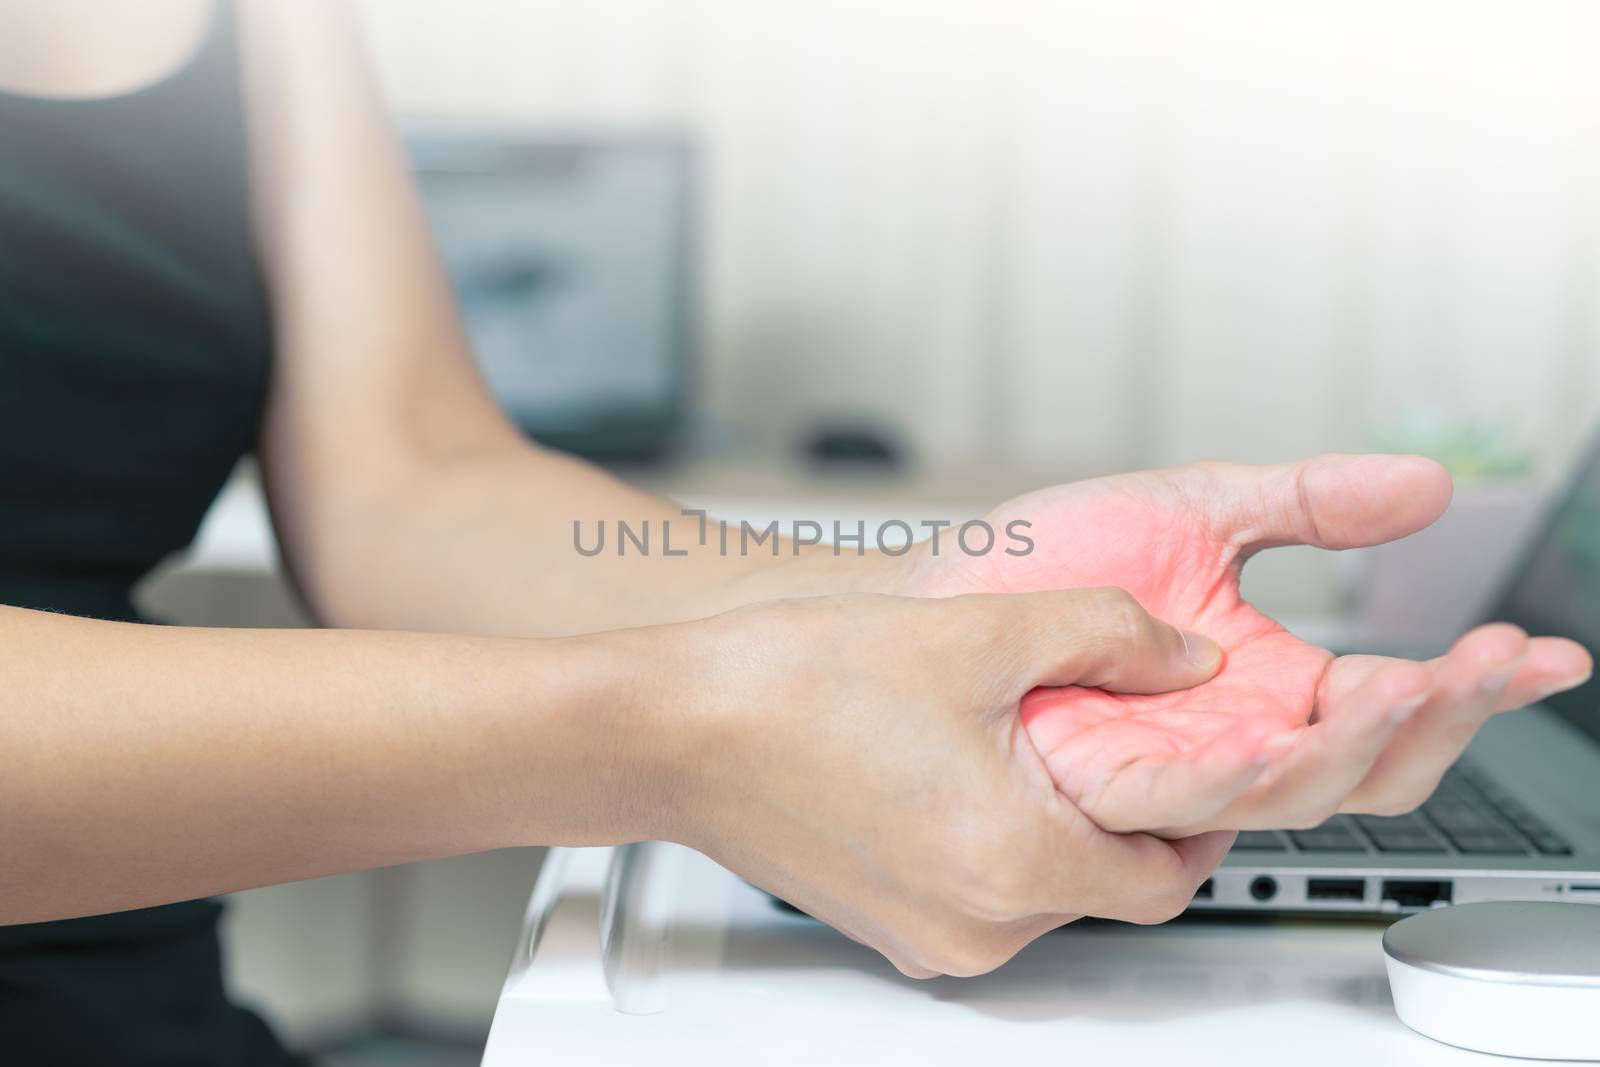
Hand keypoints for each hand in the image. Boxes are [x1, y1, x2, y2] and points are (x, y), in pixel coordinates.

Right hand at [632, 589, 1236, 977]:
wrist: (669, 728)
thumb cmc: (790, 687)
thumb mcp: (979, 632)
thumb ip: (1107, 635)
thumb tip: (1184, 656)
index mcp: (1010, 862)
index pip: (1170, 876)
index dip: (1207, 817)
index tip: (1210, 771)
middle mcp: (972, 925)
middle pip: (1107, 886)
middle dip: (1127, 816)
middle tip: (1121, 742)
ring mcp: (921, 933)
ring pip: (1040, 891)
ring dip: (1056, 824)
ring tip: (1028, 741)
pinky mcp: (883, 922)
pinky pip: (976, 892)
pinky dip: (995, 839)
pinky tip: (961, 766)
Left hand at [896, 454, 1592, 834]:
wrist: (943, 585)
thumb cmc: (1049, 560)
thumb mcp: (1199, 509)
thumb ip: (1310, 502)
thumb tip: (1427, 482)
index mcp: (1272, 682)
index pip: (1397, 701)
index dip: (1479, 683)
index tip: (1546, 650)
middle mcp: (1236, 737)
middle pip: (1370, 765)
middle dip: (1443, 717)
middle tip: (1489, 662)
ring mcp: (1177, 768)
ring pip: (1296, 793)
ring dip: (1363, 746)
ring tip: (1414, 687)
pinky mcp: (1109, 786)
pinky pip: (1188, 800)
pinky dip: (1243, 775)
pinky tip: (1283, 736)